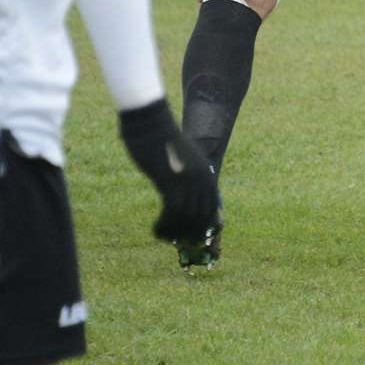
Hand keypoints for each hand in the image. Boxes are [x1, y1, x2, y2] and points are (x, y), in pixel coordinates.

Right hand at [117, 99, 220, 242]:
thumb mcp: (181, 160)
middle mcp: (201, 179)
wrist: (151, 124)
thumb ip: (186, 177)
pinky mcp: (170, 181)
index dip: (204, 226)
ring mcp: (187, 181)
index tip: (192, 237)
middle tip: (174, 240)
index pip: (213, 208)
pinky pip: (172, 213)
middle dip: (190, 233)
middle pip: (202, 216)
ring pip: (187, 218)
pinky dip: (165, 226)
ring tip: (161, 234)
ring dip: (174, 231)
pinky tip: (156, 230)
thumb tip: (180, 198)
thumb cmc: (161, 141)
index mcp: (206, 174)